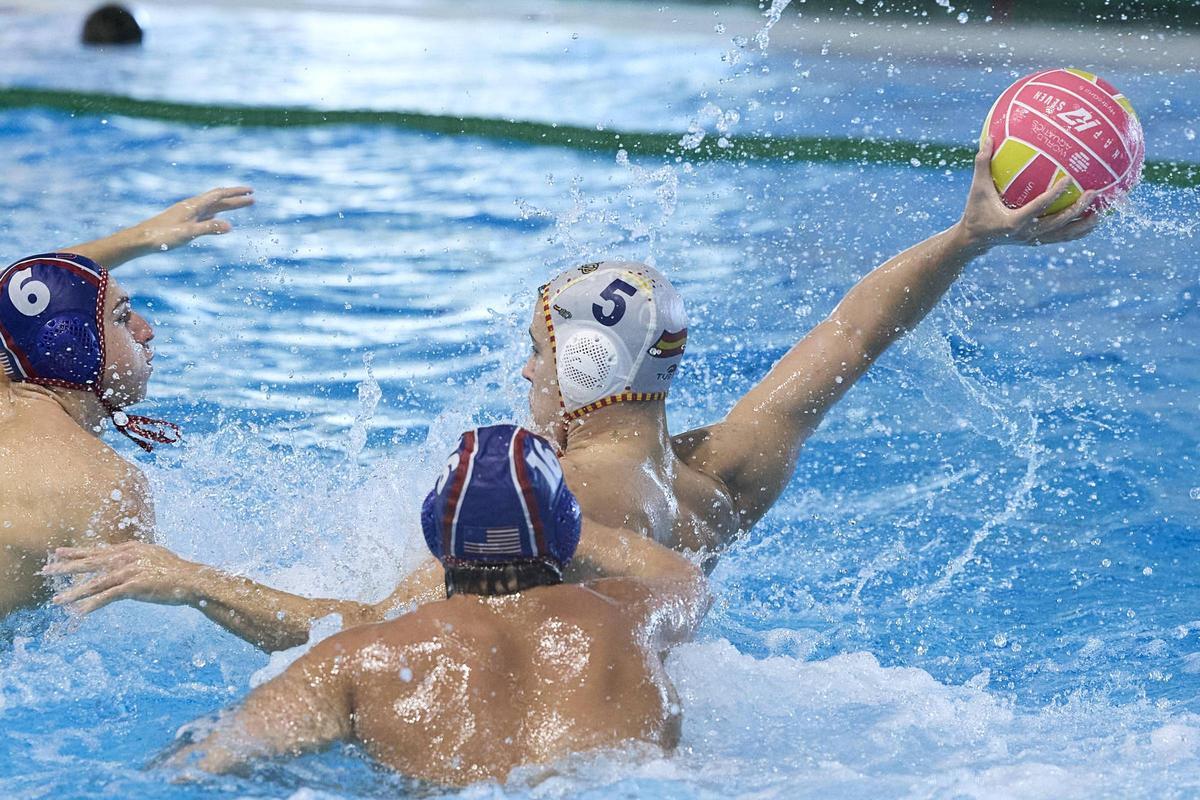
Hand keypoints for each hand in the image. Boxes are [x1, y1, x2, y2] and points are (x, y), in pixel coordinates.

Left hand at [41, 541, 202, 613]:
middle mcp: (126, 557)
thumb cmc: (176, 571)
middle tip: (45, 571)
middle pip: (90, 563)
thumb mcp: (154, 557)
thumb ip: (137, 557)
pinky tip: (79, 612)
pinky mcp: (133, 586)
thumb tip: (128, 558)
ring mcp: (129, 571)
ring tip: (57, 601)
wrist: (191, 580)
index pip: (97, 551)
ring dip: (74, 593)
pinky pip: (107, 598)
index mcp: (130, 549)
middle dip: (65, 568)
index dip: (76, 552)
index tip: (58, 553)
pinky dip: (92, 605)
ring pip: (94, 583)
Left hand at [133, 186, 254, 252]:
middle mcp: (192, 207)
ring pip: (213, 206)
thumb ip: (209, 229)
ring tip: (241, 205)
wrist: (142, 239)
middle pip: (218, 199)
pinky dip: (217, 213)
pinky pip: (206, 214)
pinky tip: (218, 216)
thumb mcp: (188, 233)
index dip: (236, 193)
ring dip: (228, 205)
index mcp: (194, 206)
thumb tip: (230, 226)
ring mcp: (189, 214)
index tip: (251, 192)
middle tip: (252, 198)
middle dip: (236, 198)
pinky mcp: (185, 221)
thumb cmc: (162, 236)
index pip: (219, 195)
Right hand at [955, 137, 1101, 249]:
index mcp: (1014, 221)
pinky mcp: (1038, 241)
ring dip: (1085, 224)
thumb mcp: (977, 188)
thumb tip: (989, 138)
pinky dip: (1079, 230)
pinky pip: (1063, 237)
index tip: (1069, 178)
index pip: (1039, 207)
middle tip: (1095, 192)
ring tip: (1103, 212)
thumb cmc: (976, 211)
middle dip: (1079, 209)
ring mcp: (1035, 239)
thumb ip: (983, 164)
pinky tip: (1093, 220)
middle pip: (1059, 222)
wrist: (974, 240)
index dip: (1055, 194)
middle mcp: (1028, 233)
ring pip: (1066, 235)